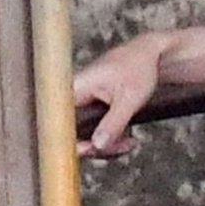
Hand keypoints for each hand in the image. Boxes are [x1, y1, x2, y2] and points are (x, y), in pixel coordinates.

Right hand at [73, 32, 171, 157]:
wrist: (150, 55)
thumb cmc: (138, 68)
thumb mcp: (129, 98)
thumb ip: (113, 123)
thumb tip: (97, 146)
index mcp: (72, 88)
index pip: (54, 121)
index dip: (64, 141)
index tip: (88, 149)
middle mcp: (70, 97)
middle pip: (68, 134)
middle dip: (95, 147)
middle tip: (121, 148)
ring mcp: (80, 105)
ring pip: (82, 137)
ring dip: (107, 146)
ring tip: (130, 143)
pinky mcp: (90, 111)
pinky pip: (93, 133)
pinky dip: (111, 141)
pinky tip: (128, 140)